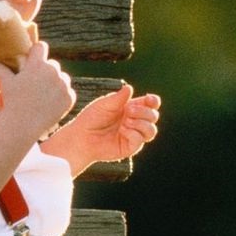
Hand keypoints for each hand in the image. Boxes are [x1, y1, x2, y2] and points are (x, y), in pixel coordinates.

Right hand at [0, 34, 75, 137]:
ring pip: (62, 78)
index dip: (36, 51)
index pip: (41, 47)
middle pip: (52, 64)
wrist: (23, 124)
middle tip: (36, 83)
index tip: (33, 58)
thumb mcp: (6, 84)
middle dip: (45, 71)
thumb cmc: (12, 102)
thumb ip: (0, 70)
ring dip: (56, 83)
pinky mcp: (69, 97)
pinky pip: (68, 93)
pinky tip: (51, 104)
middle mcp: (53, 71)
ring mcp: (63, 84)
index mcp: (37, 64)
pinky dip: (62, 97)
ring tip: (44, 95)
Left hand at [41, 84, 160, 175]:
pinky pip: (141, 140)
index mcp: (131, 109)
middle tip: (129, 110)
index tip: (149, 99)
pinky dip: (133, 133)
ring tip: (126, 122)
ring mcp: (134, 135)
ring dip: (141, 123)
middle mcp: (135, 122)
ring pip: (151, 130)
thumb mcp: (105, 104)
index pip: (150, 104)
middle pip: (153, 116)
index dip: (154, 101)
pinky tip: (122, 131)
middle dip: (144, 112)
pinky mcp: (130, 147)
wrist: (82, 137)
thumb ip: (119, 97)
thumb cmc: (91, 119)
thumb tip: (130, 88)